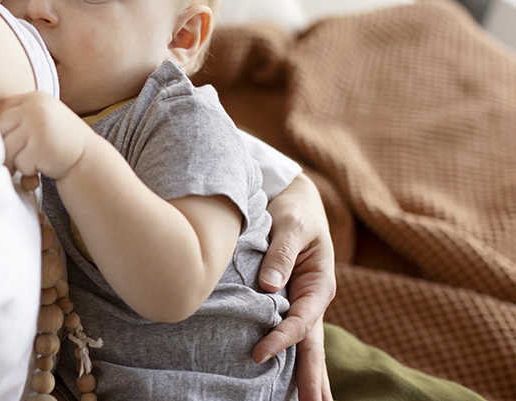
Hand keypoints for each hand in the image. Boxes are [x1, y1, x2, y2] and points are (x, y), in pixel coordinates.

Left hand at [0, 92, 91, 179]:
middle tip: (11, 161)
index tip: (5, 143)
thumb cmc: (57, 142)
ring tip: (29, 164)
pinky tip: (42, 167)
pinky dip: (28, 170)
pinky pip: (21, 162)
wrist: (88, 158)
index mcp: (33, 98)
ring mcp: (38, 126)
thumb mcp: (40, 120)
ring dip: (14, 162)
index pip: (0, 111)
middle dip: (1, 148)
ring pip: (7, 148)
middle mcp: (35, 108)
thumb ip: (17, 118)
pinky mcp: (41, 146)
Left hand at [254, 173, 334, 400]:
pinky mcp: (287, 301)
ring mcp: (301, 303)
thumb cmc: (294, 210)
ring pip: (304, 344)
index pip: (302, 320)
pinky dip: (291, 357)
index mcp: (320, 283)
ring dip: (307, 375)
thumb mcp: (291, 225)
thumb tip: (270, 286)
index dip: (282, 338)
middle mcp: (313, 299)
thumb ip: (281, 253)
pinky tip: (288, 382)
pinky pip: (289, 332)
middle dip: (313, 377)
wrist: (293, 198)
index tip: (259, 353)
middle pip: (312, 344)